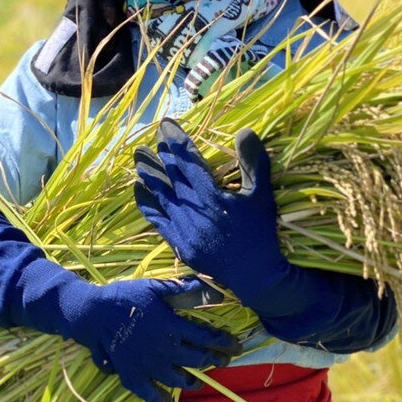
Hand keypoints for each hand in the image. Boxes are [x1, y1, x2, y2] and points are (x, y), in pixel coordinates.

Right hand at [58, 275, 241, 401]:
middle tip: (225, 360)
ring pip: (179, 380)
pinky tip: (166, 398)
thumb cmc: (126, 297)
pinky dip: (160, 398)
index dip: (225, 343)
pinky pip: (149, 394)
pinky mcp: (131, 376)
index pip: (208, 338)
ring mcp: (149, 366)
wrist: (92, 313)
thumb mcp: (157, 287)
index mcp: (172, 327)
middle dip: (216, 361)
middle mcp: (165, 349)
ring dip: (193, 381)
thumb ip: (185, 291)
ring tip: (199, 381)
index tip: (236, 345)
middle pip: (198, 360)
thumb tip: (217, 292)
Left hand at [133, 120, 398, 352]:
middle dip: (160, 157)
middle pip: (171, 178)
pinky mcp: (179, 245)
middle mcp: (195, 213)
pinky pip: (158, 221)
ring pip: (161, 198)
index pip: (189, 163)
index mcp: (214, 198)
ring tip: (139, 160)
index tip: (167, 126)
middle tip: (147, 140)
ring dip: (149, 178)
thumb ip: (253, 163)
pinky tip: (140, 191)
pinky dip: (148, 204)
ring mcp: (184, 231)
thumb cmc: (261, 232)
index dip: (176, 143)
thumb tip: (244, 131)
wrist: (256, 275)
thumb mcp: (262, 195)